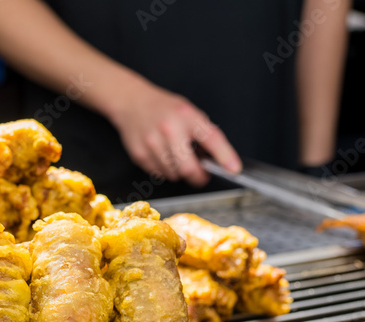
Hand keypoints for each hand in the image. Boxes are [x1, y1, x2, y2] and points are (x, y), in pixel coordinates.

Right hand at [106, 82, 240, 186]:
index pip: (211, 138)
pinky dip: (164, 169)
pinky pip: (159, 173)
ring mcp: (152, 143)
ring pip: (174, 174)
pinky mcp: (140, 154)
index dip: (225, 156)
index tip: (233, 168)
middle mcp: (169, 129)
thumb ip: (203, 134)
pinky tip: (162, 155)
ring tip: (176, 155)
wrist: (131, 102)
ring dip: (179, 171)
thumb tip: (217, 161)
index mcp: (187, 116)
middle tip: (201, 173)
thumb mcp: (189, 113)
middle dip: (198, 176)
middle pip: (188, 168)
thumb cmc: (164, 108)